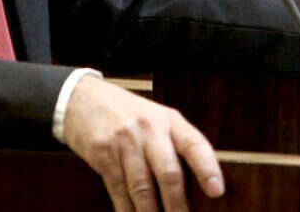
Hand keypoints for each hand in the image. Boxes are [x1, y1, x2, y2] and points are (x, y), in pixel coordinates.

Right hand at [62, 74, 223, 210]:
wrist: (82, 99)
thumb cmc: (127, 112)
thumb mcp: (156, 119)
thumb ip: (174, 145)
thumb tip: (195, 187)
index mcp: (168, 120)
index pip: (194, 143)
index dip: (207, 168)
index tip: (217, 191)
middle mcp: (148, 129)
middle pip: (168, 173)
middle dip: (177, 205)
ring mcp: (124, 142)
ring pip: (142, 188)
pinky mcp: (102, 155)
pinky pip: (119, 191)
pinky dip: (127, 211)